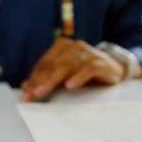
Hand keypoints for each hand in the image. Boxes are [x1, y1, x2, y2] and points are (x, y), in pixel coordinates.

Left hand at [21, 38, 140, 101]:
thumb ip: (47, 78)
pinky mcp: (102, 63)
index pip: (44, 63)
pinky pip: (89, 68)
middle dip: (39, 81)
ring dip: (53, 80)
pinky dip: (79, 77)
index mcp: (63, 47)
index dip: (33, 78)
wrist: (116, 70)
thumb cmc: (86, 73)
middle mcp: (75, 47)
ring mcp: (89, 53)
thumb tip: (26, 86)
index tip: (25, 93)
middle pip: (53, 65)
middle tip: (31, 94)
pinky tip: (70, 86)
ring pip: (67, 66)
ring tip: (43, 91)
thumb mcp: (65, 75)